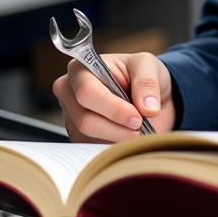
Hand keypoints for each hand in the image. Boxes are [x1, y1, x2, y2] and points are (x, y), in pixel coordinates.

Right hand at [52, 52, 176, 140]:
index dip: (114, 109)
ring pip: (88, 139)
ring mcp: (70, 116)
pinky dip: (112, 147)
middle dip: (117, 128)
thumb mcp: (148, 65)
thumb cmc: (140, 73)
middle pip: (85, 120)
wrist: (144, 94)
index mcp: (81, 69)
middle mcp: (69, 92)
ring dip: (117, 139)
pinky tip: (126, 137)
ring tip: (136, 131)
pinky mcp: (77, 136)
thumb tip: (148, 108)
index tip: (137, 118)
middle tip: (140, 127)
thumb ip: (147, 83)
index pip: (87, 93)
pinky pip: (90, 150)